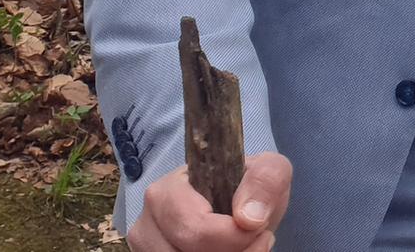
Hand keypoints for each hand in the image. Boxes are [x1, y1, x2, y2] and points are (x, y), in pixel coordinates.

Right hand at [129, 151, 292, 251]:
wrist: (242, 207)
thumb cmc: (246, 187)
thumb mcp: (267, 170)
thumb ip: (265, 180)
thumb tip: (248, 217)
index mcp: (165, 193)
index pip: (194, 228)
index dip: (234, 236)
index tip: (259, 226)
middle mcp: (147, 225)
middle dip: (235, 251)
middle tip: (259, 238)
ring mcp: (149, 249)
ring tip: (245, 244)